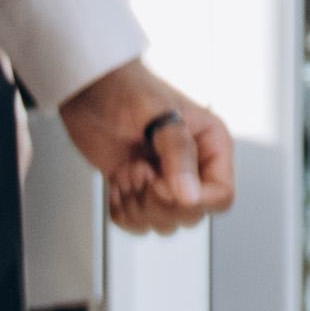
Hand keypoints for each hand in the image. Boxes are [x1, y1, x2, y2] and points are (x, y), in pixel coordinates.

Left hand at [60, 60, 236, 235]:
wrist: (88, 87)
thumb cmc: (126, 86)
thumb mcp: (157, 113)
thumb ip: (178, 152)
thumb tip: (190, 195)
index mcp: (211, 144)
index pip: (221, 196)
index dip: (192, 201)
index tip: (160, 183)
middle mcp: (192, 166)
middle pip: (191, 215)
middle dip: (157, 203)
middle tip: (140, 172)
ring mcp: (164, 180)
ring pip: (164, 224)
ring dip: (137, 206)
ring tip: (128, 172)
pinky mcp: (138, 190)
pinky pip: (136, 224)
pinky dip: (121, 211)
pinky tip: (117, 182)